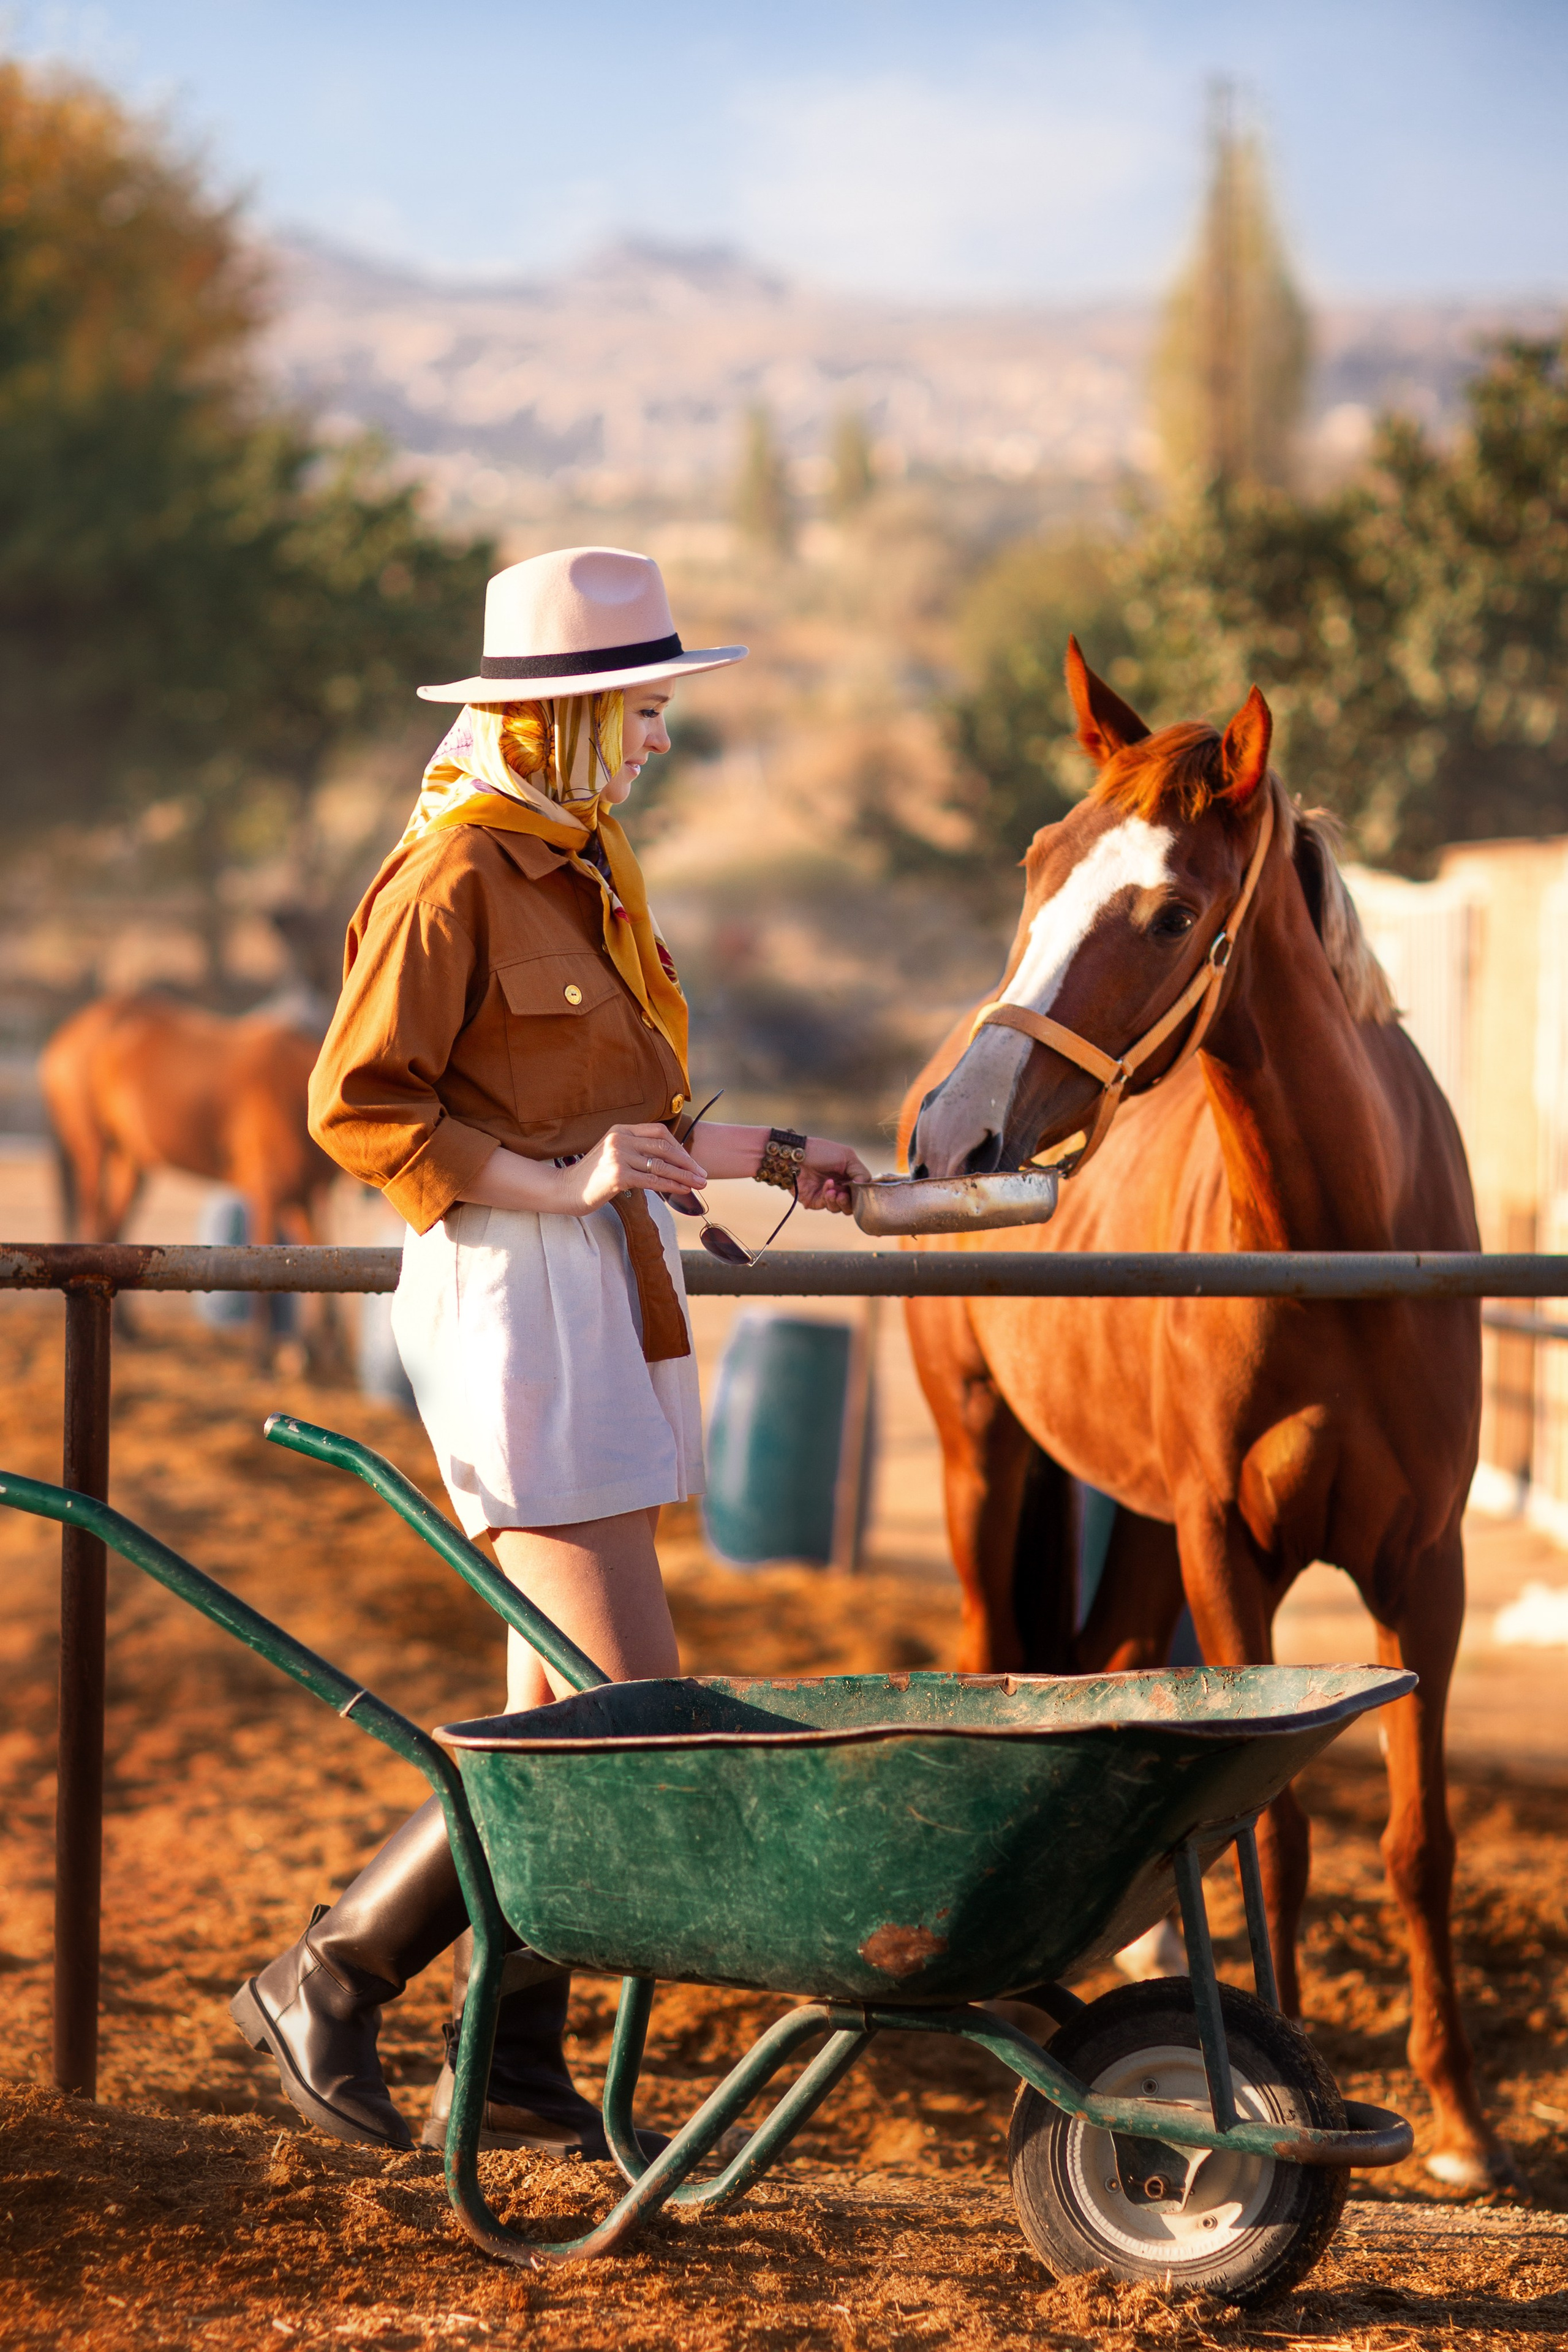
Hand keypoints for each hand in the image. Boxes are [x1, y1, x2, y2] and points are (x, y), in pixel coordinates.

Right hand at [553, 1122, 709, 1215]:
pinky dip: (671, 1186)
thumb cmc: (593, 1177)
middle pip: (663, 1147)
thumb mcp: (614, 1155)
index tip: (690, 1161)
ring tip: (700, 1184)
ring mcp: (618, 1156)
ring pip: (661, 1165)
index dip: (678, 1147)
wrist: (566, 1190)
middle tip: (703, 1174)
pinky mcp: (618, 1175)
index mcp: (620, 1130)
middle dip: (687, 1162)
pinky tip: (683, 1190)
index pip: (658, 1132)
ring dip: (684, 1176)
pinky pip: (653, 1180)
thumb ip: (636, 1152)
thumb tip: (670, 1161)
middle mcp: (620, 1139)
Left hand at [798, 1139, 872, 1215]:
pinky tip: (828, 1186)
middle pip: (852, 1205)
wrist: (796, 1155)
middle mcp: (839, 1187)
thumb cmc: (821, 1151)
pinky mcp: (815, 1201)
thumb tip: (865, 1188)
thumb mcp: (847, 1156)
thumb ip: (861, 1172)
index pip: (860, 1192)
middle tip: (845, 1194)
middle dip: (851, 1202)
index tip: (861, 1191)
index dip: (862, 1194)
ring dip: (840, 1201)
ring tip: (835, 1190)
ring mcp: (826, 1195)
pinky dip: (829, 1197)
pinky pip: (827, 1206)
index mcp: (848, 1176)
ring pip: (840, 1208)